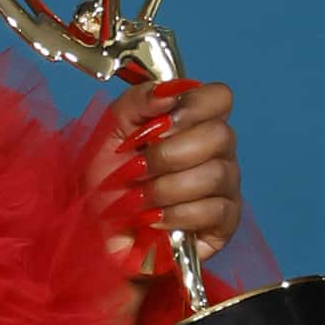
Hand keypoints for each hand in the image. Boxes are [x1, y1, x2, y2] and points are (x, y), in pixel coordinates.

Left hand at [111, 77, 241, 269]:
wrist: (99, 234)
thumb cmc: (109, 182)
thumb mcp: (111, 132)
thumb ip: (137, 101)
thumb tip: (168, 91)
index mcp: (195, 122)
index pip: (219, 97)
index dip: (192, 107)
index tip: (159, 127)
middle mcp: (218, 151)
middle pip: (221, 135)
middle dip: (170, 155)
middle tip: (138, 170)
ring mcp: (225, 187)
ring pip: (216, 174)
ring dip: (167, 188)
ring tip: (139, 200)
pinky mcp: (224, 223)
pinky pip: (215, 210)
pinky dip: (177, 215)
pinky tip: (154, 221)